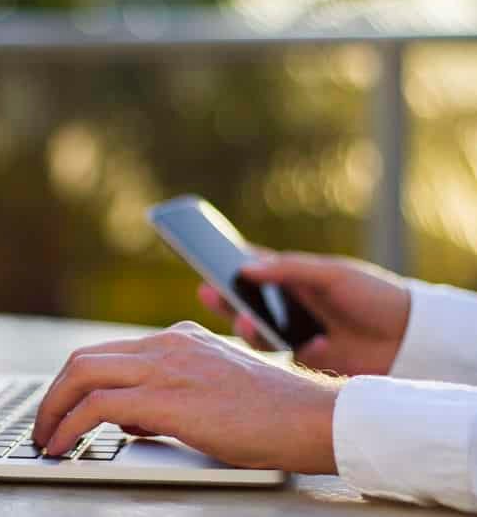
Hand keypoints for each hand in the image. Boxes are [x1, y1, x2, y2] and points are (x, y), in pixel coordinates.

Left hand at [32, 322, 341, 473]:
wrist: (310, 417)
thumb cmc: (270, 413)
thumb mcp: (211, 391)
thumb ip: (168, 397)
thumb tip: (129, 420)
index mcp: (177, 340)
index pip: (106, 353)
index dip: (74, 383)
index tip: (60, 409)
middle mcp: (166, 345)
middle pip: (84, 360)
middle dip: (53, 394)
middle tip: (41, 425)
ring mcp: (165, 367)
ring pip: (81, 374)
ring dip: (52, 409)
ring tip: (42, 439)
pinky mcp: (167, 397)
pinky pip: (98, 406)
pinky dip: (69, 425)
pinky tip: (62, 445)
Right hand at [198, 251, 410, 375]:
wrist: (412, 341)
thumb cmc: (375, 296)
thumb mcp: (333, 274)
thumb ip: (289, 269)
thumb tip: (245, 267)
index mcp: (296, 277)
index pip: (255, 266)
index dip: (229, 262)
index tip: (204, 257)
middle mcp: (290, 304)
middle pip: (246, 299)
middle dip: (224, 297)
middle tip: (205, 290)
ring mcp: (294, 332)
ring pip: (255, 329)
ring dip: (245, 324)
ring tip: (243, 320)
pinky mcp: (303, 360)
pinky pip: (276, 356)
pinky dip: (280, 346)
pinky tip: (303, 342)